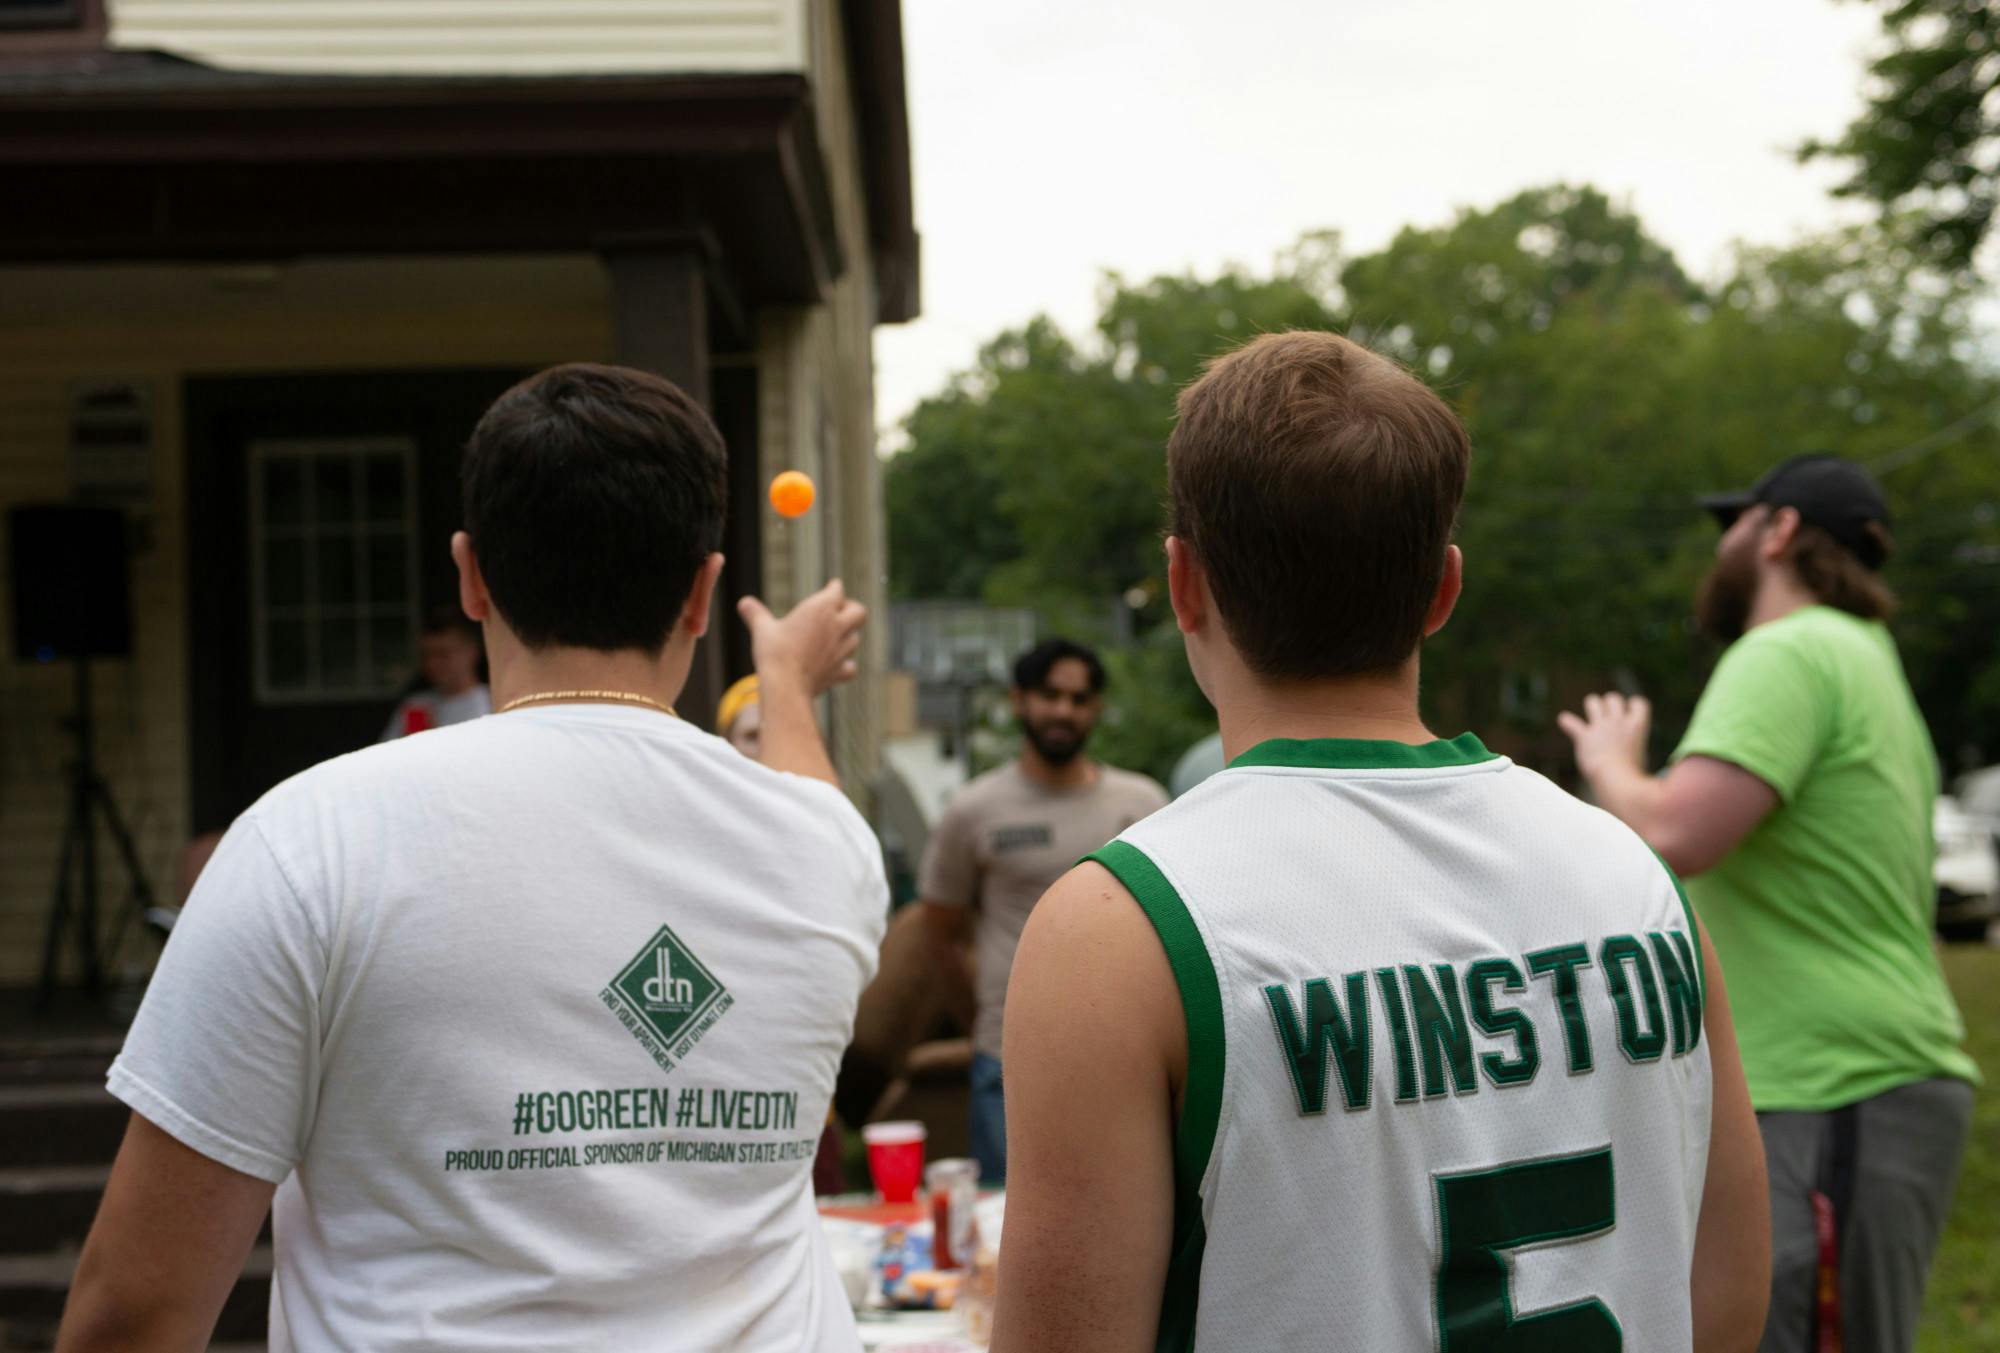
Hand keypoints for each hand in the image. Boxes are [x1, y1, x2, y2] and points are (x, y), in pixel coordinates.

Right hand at [737, 580, 866, 695]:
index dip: (834, 587)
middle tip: (839, 612)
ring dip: (847, 636)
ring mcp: (841, 650)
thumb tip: (743, 603)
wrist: (786, 685)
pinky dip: (845, 665)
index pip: (837, 590)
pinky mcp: (840, 671)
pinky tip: (835, 664)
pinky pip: (851, 666)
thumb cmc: (774, 652)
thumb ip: (755, 614)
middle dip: (852, 609)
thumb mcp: (762, 629)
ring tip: (833, 637)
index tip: (831, 587)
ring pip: (855, 638)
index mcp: (821, 608)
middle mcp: (837, 627)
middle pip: (859, 612)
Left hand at [1557, 692, 1652, 781]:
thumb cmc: (1631, 774)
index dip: (1633, 705)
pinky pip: (1571, 723)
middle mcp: (1618, 722)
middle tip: (1608, 716)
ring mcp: (1600, 727)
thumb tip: (1632, 749)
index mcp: (1637, 726)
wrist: (1615, 780)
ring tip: (1593, 716)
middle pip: (1613, 698)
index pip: (1639, 703)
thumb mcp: (1642, 757)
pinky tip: (1564, 721)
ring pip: (1593, 701)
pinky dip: (1567, 722)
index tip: (1629, 712)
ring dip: (1592, 705)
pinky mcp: (1584, 736)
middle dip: (1609, 703)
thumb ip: (1634, 746)